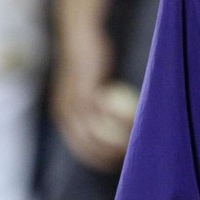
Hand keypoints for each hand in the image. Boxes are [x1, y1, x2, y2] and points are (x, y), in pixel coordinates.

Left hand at [51, 26, 131, 171]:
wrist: (80, 37)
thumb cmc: (89, 59)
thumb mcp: (91, 84)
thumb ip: (97, 101)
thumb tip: (110, 118)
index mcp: (63, 114)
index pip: (80, 146)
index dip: (98, 158)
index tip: (115, 163)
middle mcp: (65, 112)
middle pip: (86, 145)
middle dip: (107, 155)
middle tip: (127, 159)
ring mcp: (75, 103)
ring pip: (96, 133)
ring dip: (116, 142)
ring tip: (134, 146)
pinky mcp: (87, 91)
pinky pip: (106, 114)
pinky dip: (121, 122)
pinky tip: (135, 125)